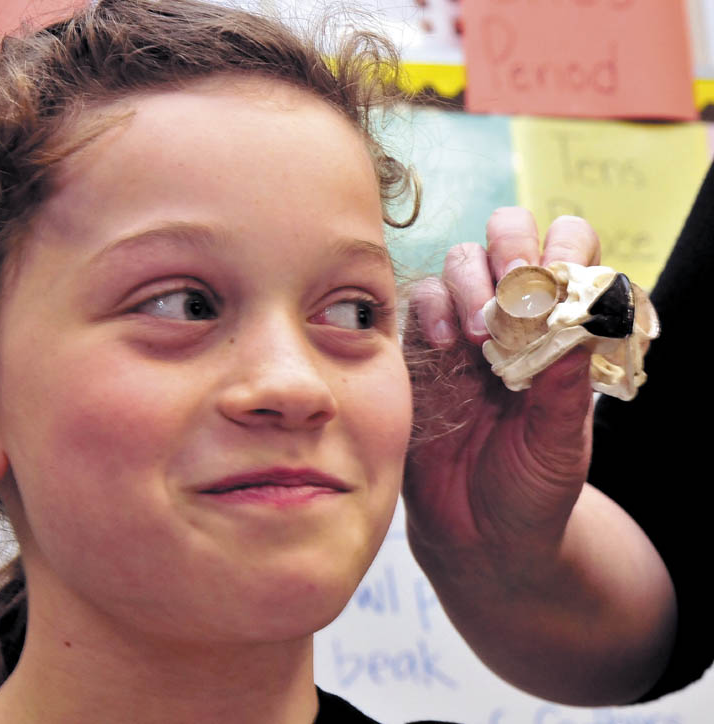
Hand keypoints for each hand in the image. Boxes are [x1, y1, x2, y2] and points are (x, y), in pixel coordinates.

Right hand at [404, 208, 600, 576]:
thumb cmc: (530, 491)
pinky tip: (445, 345)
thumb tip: (580, 316)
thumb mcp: (561, 445)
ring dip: (469, 281)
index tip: (555, 286)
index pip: (569, 255)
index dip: (564, 250)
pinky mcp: (419, 353)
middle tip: (513, 287)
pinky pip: (417, 304)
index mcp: (559, 335)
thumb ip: (567, 387)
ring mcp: (461, 333)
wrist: (475, 538)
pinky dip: (429, 310)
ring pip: (459, 262)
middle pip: (508, 238)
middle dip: (510, 248)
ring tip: (479, 336)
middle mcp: (511, 322)